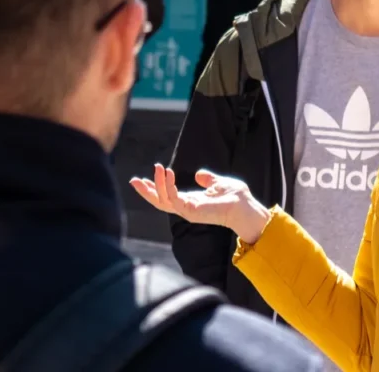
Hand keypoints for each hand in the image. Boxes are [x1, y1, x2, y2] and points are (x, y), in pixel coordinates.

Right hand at [130, 164, 270, 244]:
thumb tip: (199, 174)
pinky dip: (168, 186)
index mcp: (190, 202)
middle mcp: (186, 208)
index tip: (141, 179)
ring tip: (158, 168)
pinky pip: (174, 199)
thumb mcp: (218, 183)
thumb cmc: (234, 197)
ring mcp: (187, 212)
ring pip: (163, 201)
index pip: (166, 197)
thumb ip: (207, 179)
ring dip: (157, 184)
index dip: (153, 189)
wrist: (245, 206)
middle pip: (158, 202)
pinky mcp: (191, 211)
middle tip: (133, 180)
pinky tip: (168, 172)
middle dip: (145, 192)